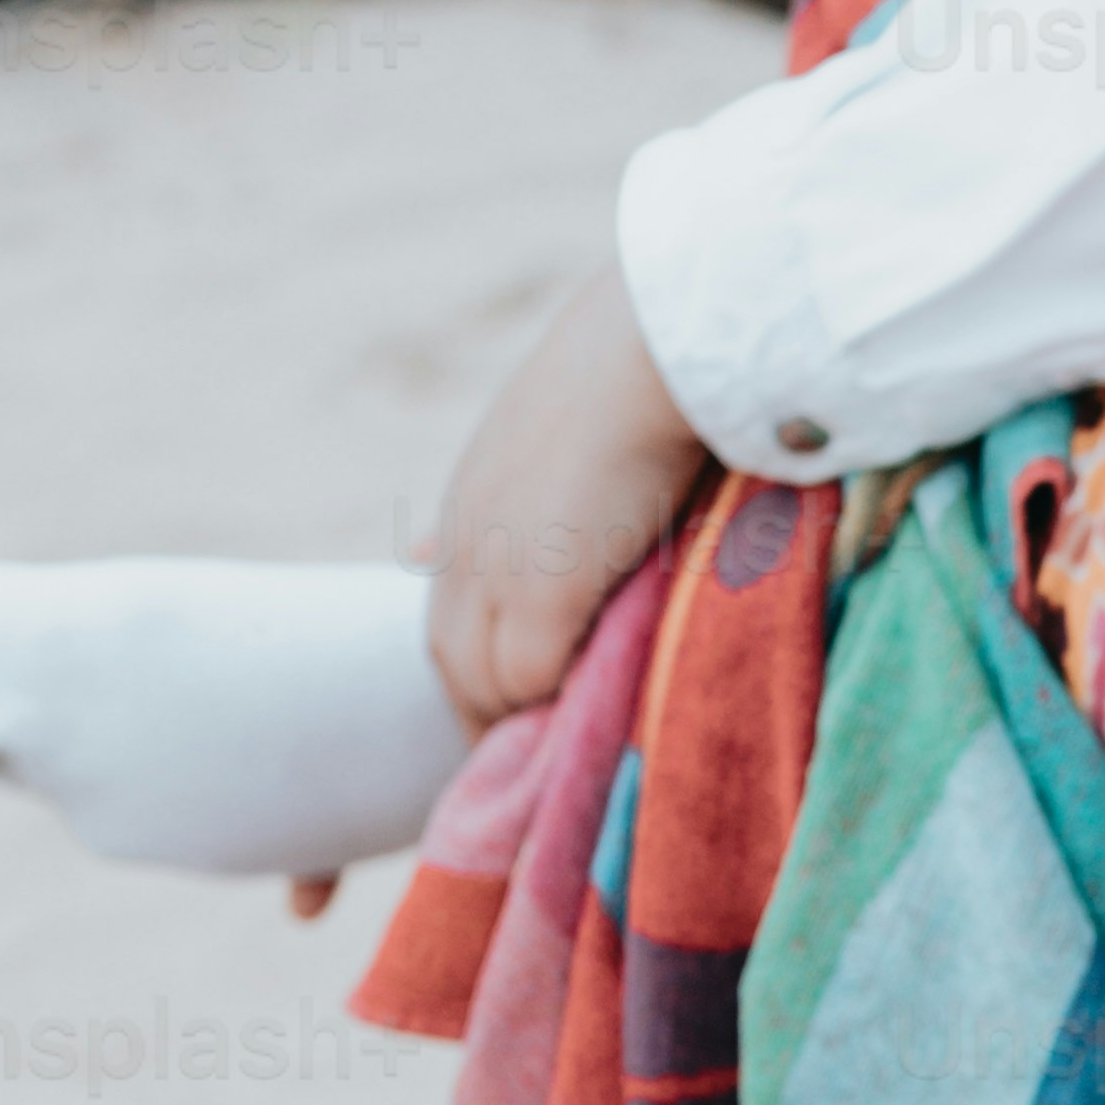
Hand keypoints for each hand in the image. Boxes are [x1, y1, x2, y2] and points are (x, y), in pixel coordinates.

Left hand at [423, 260, 707, 729]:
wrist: (656, 349)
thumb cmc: (647, 370)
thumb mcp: (584, 427)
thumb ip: (560, 484)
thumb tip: (524, 528)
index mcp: (473, 495)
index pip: (449, 608)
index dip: (478, 661)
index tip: (512, 701)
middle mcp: (467, 536)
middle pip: (450, 656)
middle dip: (485, 711)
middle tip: (535, 756)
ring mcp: (498, 566)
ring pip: (485, 679)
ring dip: (523, 718)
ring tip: (572, 752)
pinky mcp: (543, 589)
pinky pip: (532, 679)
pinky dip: (558, 706)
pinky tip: (599, 719)